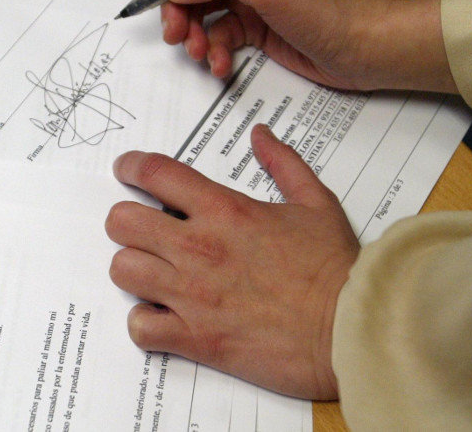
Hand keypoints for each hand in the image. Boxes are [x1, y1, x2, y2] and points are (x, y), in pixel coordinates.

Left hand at [105, 125, 359, 399]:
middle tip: (144, 229)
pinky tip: (163, 316)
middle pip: (121, 221)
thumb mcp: (316, 202)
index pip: (155, 173)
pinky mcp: (195, 337)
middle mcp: (199, 248)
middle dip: (127, 221)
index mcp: (225, 210)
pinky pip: (139, 326)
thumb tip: (261, 135)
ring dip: (134, 268)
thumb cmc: (336, 268)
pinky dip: (145, 322)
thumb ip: (284, 163)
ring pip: (122, 270)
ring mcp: (192, 294)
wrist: (350, 329)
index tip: (126, 169)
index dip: (131, 166)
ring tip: (154, 272)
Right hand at [142, 0, 456, 93]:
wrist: (366, 51)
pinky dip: (213, 51)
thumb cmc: (333, 10)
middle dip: (176, 3)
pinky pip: (216, 33)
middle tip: (173, 31)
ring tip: (199, 52)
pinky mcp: (252, 23)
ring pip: (198, 6)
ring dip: (192, 32)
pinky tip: (221, 65)